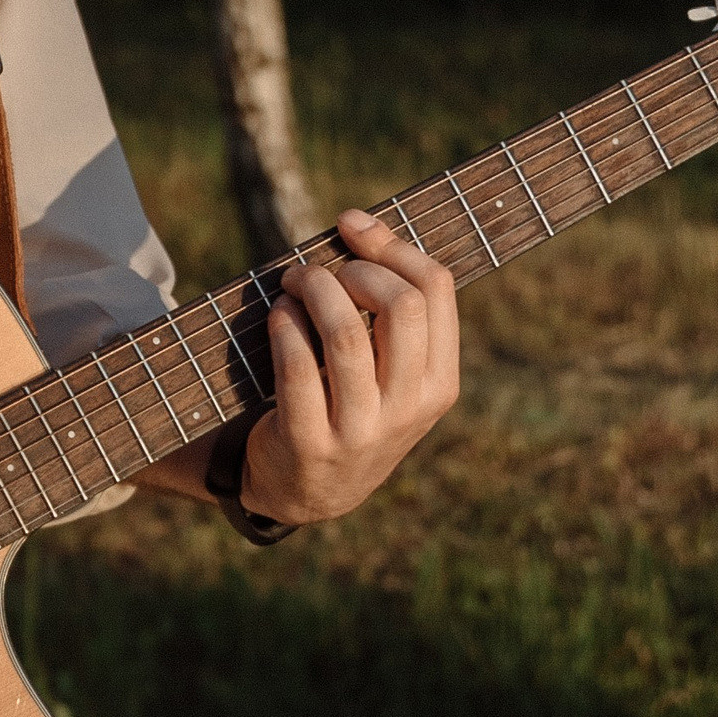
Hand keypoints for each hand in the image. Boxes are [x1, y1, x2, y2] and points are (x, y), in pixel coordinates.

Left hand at [240, 207, 460, 525]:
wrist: (308, 492)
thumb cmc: (349, 408)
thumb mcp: (391, 375)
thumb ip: (392, 316)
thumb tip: (360, 226)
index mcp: (440, 383)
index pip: (435, 289)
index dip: (391, 244)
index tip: (351, 224)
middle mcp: (409, 409)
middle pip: (401, 305)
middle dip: (353, 268)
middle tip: (318, 269)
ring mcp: (362, 431)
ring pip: (347, 333)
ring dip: (313, 290)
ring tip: (293, 282)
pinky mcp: (310, 443)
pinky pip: (297, 368)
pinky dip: (285, 327)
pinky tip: (277, 315)